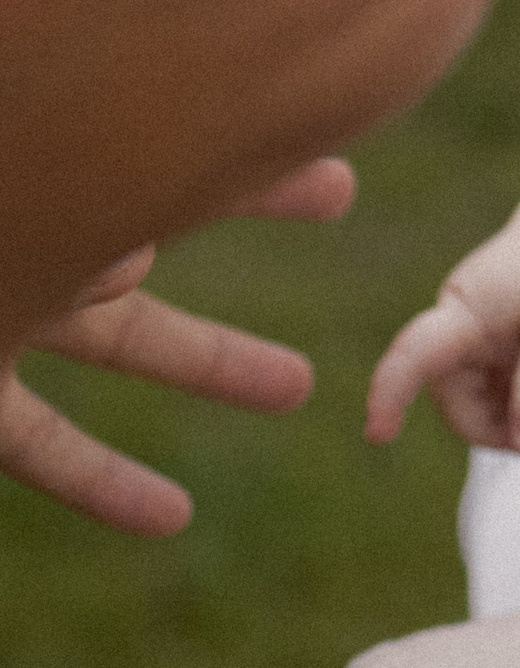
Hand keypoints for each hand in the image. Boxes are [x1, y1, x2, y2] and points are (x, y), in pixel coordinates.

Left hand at [2, 158, 352, 535]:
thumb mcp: (34, 197)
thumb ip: (95, 226)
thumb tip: (136, 266)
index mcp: (47, 166)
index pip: (167, 149)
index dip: (251, 154)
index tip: (336, 177)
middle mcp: (29, 227)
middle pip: (158, 218)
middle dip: (255, 199)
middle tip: (338, 192)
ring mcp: (3, 311)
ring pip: (119, 340)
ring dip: (213, 363)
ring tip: (298, 387)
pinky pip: (38, 441)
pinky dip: (102, 482)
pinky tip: (171, 518)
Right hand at [366, 187, 519, 452]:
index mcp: (464, 313)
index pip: (413, 355)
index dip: (390, 396)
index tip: (379, 436)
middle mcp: (463, 324)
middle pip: (458, 397)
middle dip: (500, 429)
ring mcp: (482, 334)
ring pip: (483, 397)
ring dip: (519, 421)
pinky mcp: (504, 340)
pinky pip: (504, 385)